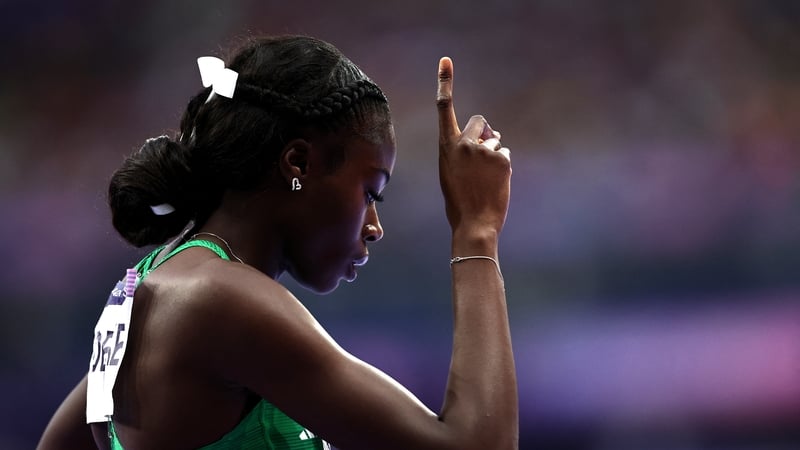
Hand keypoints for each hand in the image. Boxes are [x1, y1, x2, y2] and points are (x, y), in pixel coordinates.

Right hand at [436, 57, 510, 236]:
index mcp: (446, 146)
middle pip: (480, 122)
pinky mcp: (501, 159)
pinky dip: (503, 166)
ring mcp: (483, 150)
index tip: (445, 61)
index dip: (445, 82)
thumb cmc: (460, 200)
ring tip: (485, 180)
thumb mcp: (451, 171)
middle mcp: (464, 143)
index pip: (444, 108)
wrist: (473, 222)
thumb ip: (463, 150)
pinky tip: (495, 183)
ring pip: (495, 142)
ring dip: (494, 156)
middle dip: (484, 133)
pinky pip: (505, 154)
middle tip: (483, 157)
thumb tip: (493, 136)